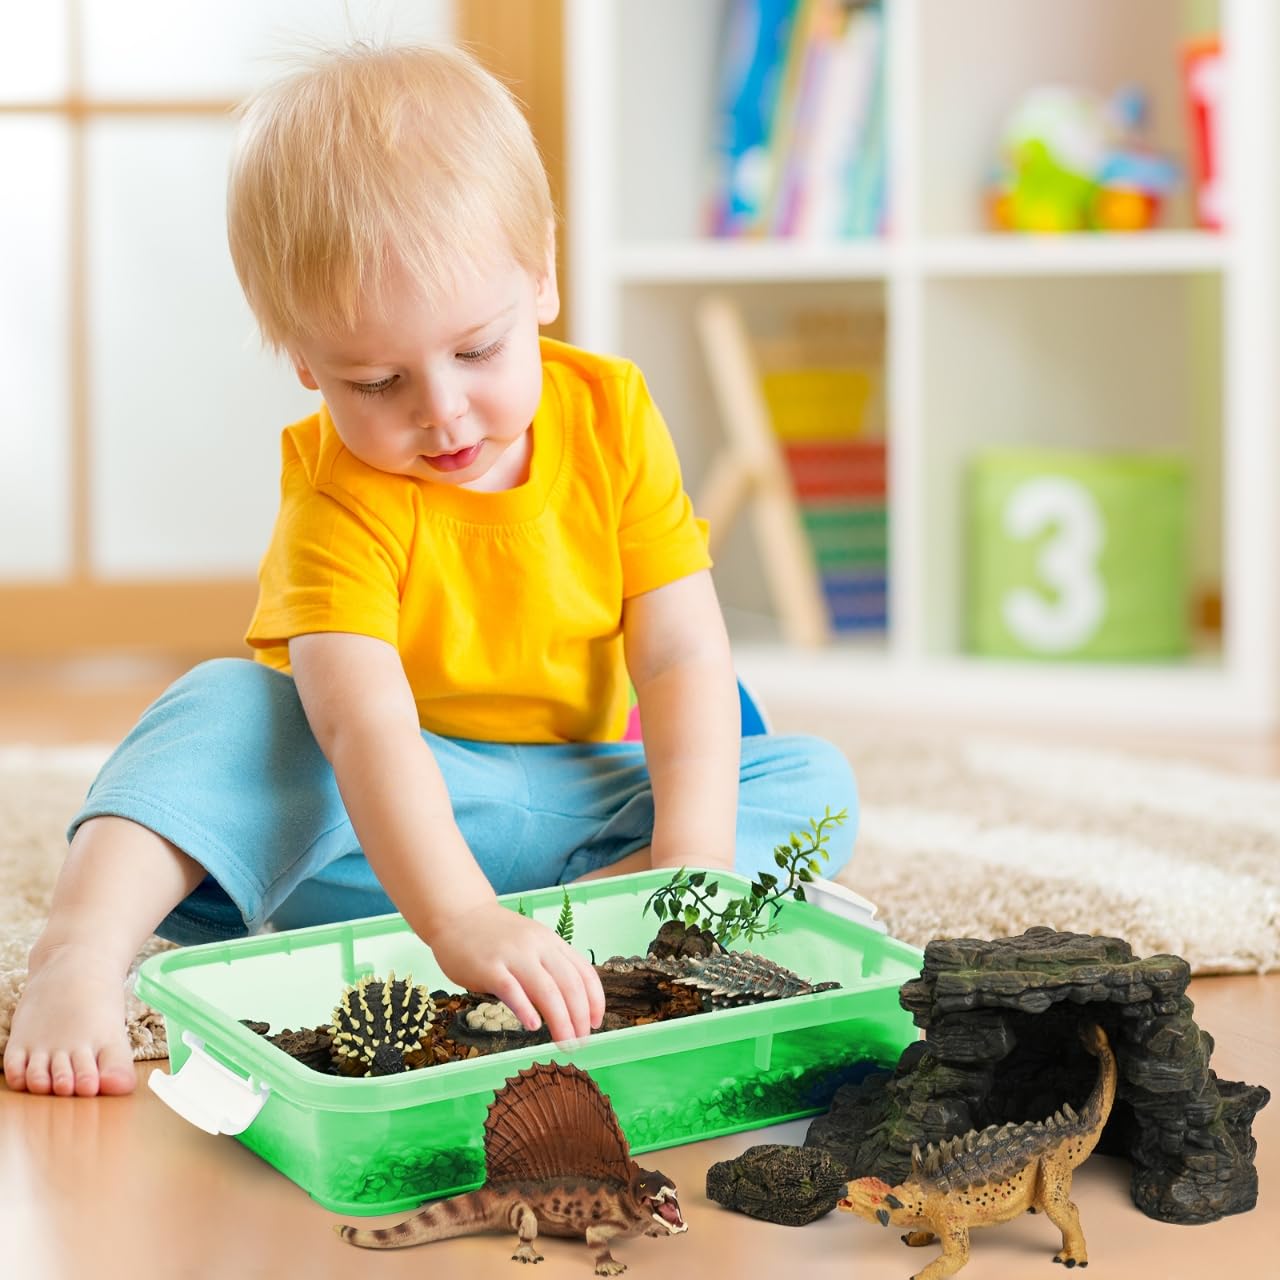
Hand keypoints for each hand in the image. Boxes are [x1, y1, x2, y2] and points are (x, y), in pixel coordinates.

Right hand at [427, 901, 604, 1042]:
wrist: (459, 914)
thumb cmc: (496, 937)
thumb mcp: (530, 944)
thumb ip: (548, 968)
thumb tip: (568, 1005)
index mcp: (551, 942)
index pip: (584, 973)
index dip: (595, 1000)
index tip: (597, 1023)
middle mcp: (537, 946)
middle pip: (569, 985)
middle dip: (580, 1018)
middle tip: (581, 1042)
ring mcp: (513, 955)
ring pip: (546, 990)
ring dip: (561, 1021)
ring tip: (565, 1043)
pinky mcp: (489, 967)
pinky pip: (512, 990)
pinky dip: (526, 1009)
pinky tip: (534, 1026)